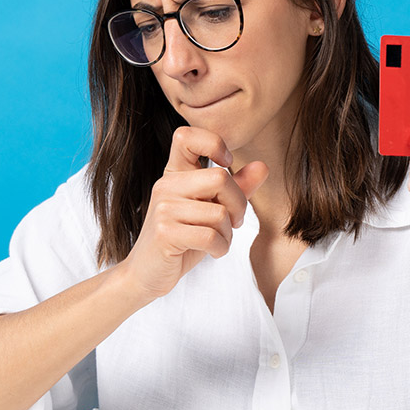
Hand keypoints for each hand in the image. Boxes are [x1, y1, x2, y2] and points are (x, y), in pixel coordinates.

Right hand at [119, 126, 268, 303]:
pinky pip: (211, 236)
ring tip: (217, 241)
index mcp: (175, 174)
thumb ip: (237, 188)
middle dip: (238, 205)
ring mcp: (163, 208)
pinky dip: (221, 249)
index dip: (214, 144)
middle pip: (220, 178)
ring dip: (228, 234)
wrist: (146, 273)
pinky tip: (212, 252)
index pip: (186, 136)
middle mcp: (166, 185)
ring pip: (219, 213)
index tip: (226, 166)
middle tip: (234, 222)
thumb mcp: (210, 210)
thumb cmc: (181, 239)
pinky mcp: (165, 233)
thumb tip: (263, 166)